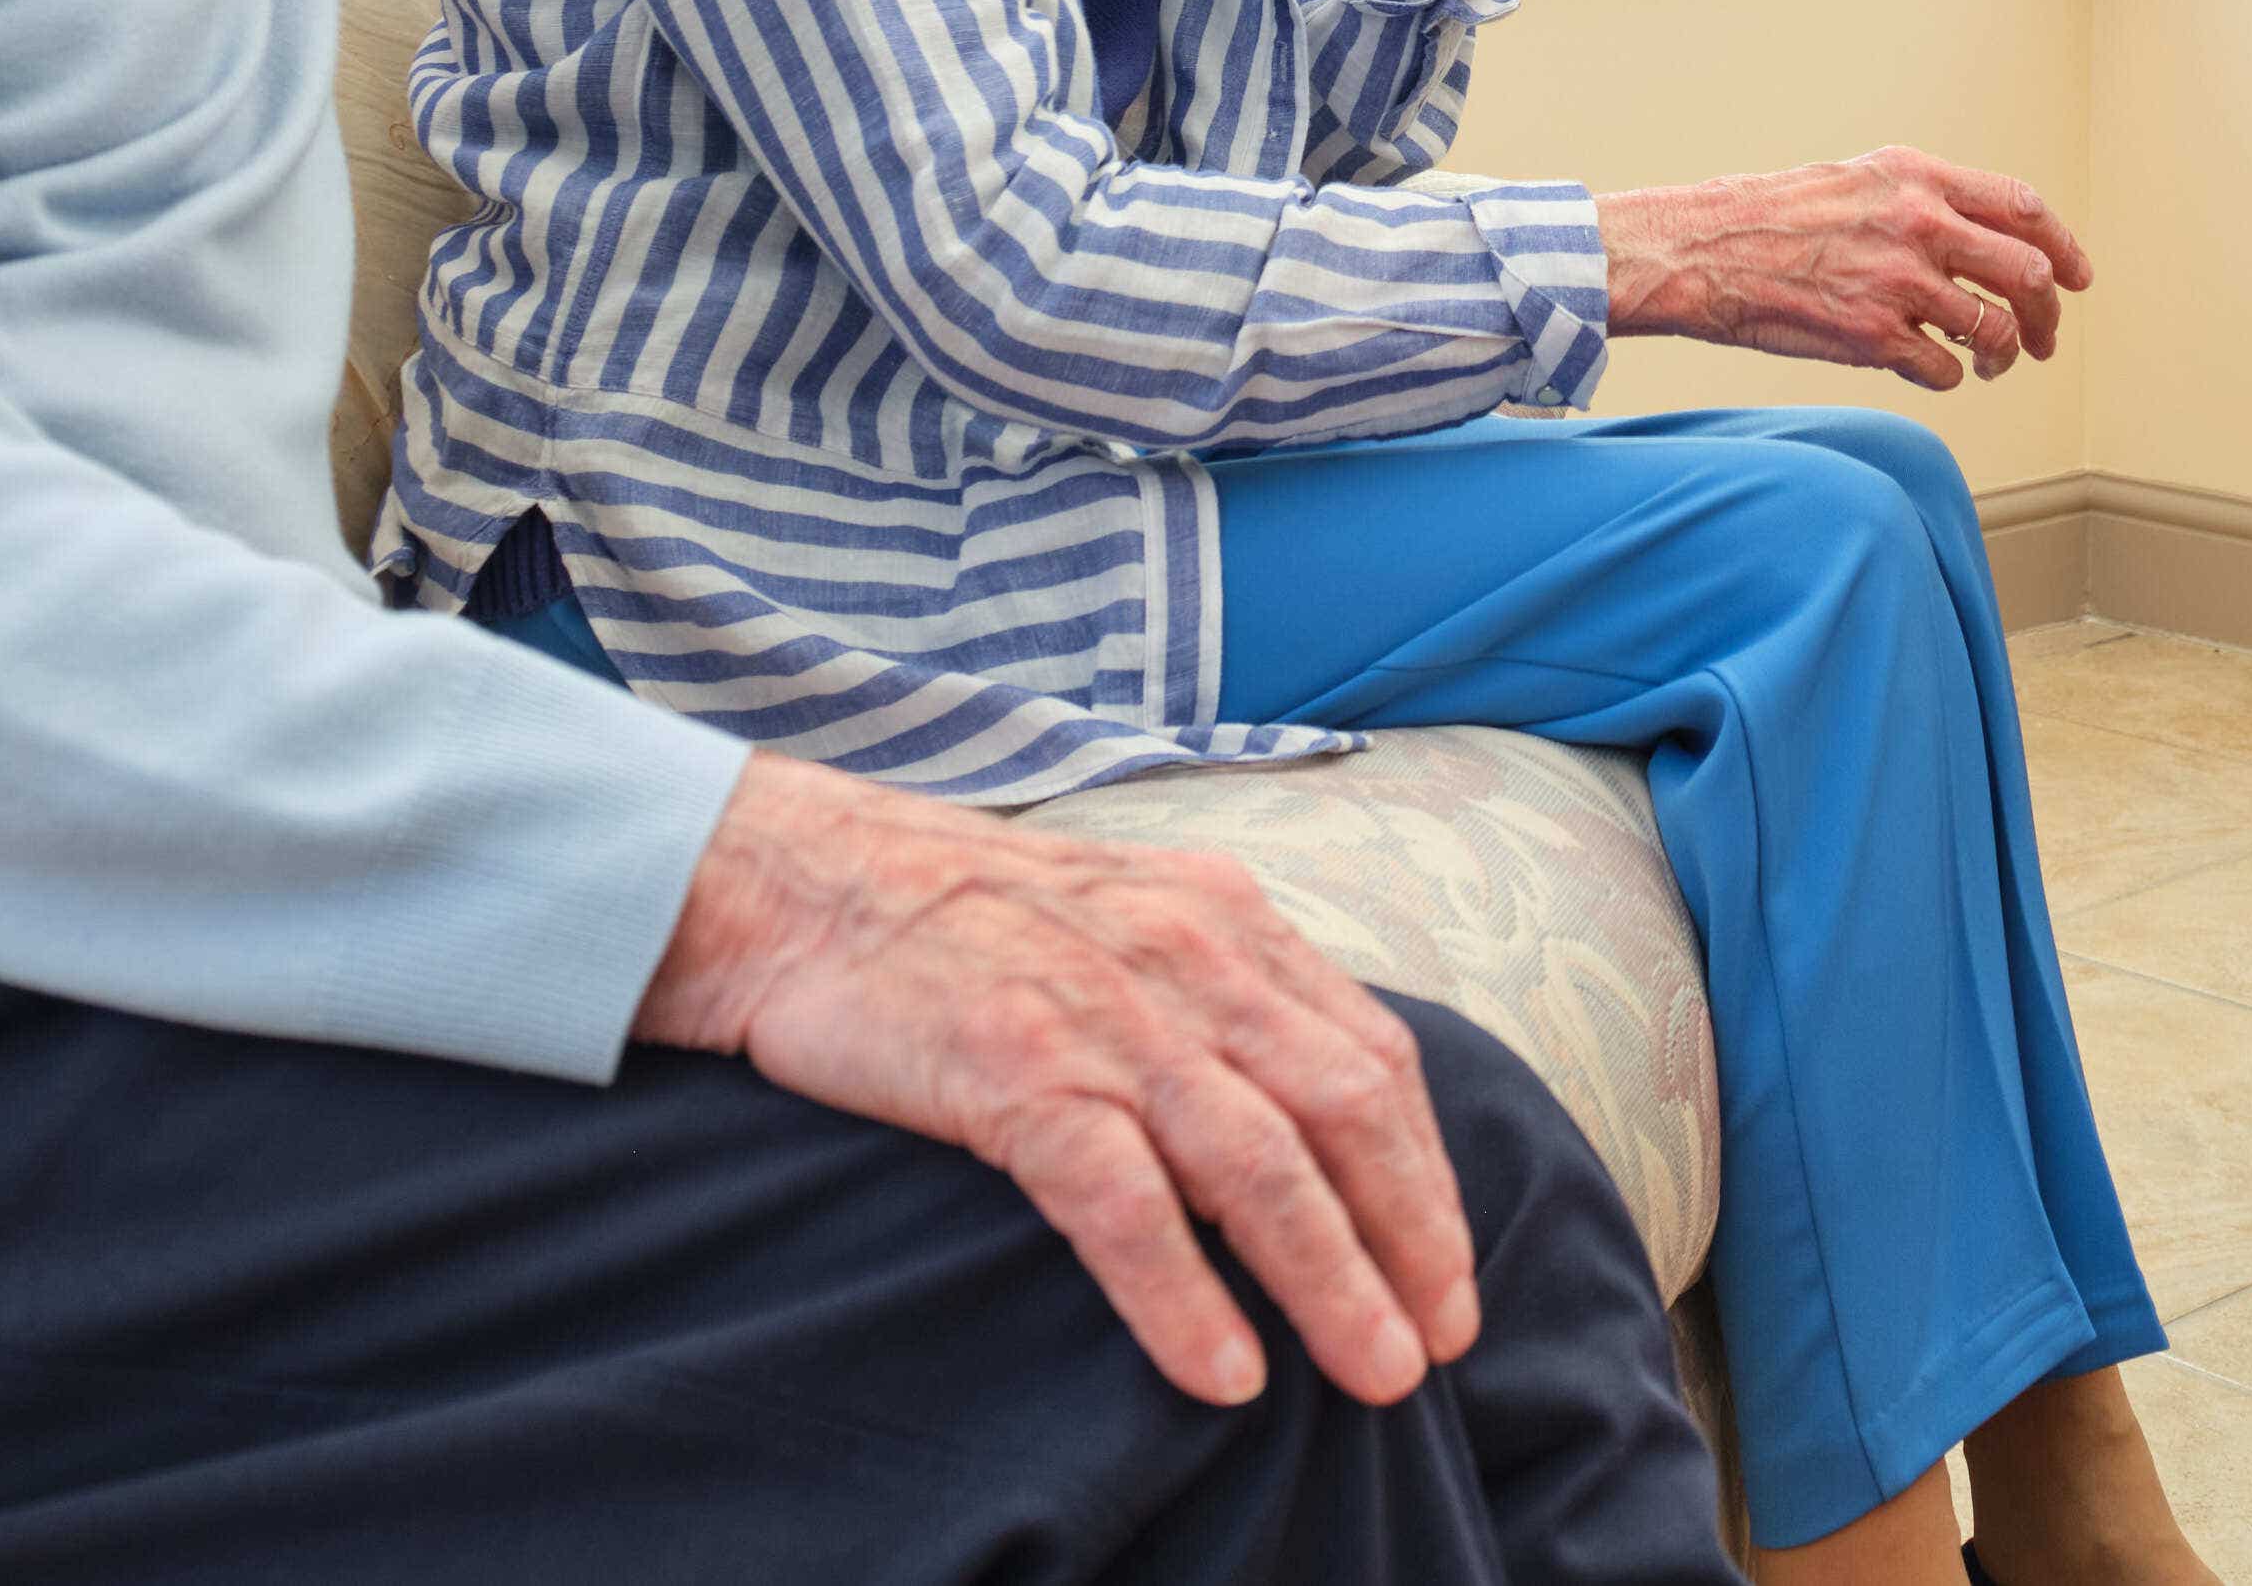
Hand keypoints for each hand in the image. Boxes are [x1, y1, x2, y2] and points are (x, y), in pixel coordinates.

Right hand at [636, 753, 1480, 1413]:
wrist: (801, 878)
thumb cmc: (965, 919)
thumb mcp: (1129, 920)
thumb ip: (1222, 994)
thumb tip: (1310, 1108)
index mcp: (1230, 921)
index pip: (1375, 1054)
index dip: (1426, 1171)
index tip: (1450, 1270)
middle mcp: (1191, 958)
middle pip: (1344, 1111)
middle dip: (1412, 1236)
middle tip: (1443, 1341)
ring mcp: (1106, 1014)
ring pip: (1260, 1163)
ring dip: (1332, 1280)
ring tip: (1378, 1373)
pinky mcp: (1016, 1069)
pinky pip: (1123, 1199)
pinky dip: (1183, 1293)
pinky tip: (1224, 1372)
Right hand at [1598, 146, 2093, 390]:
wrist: (1702, 250)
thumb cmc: (1773, 216)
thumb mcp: (1859, 180)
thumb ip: (1925, 200)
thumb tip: (1988, 237)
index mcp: (1918, 176)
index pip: (2024, 208)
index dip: (2065, 247)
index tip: (2078, 277)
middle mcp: (1918, 222)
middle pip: (2030, 273)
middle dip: (2050, 313)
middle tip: (2044, 337)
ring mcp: (1898, 282)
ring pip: (1996, 329)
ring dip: (2005, 355)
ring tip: (1990, 364)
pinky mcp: (1873, 336)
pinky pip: (1945, 370)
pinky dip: (1949, 378)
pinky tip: (1931, 369)